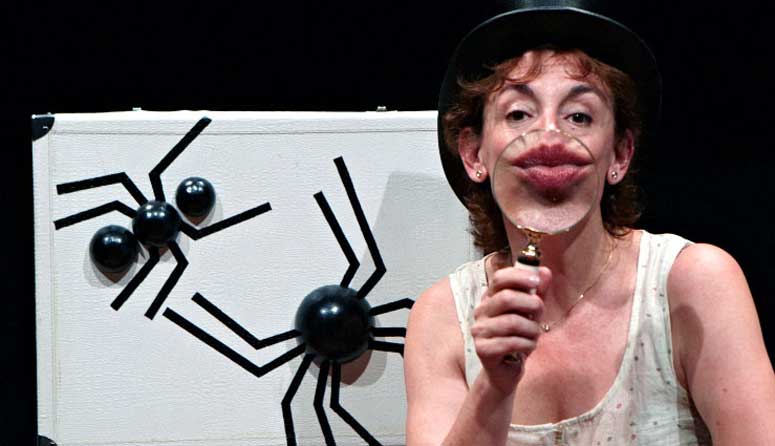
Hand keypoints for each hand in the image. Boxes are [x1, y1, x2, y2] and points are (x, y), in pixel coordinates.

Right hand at [471, 265, 550, 393]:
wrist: (506, 371)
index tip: (537, 280)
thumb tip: (545, 271)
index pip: (500, 278)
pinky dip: (527, 344)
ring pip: (512, 322)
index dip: (519, 276)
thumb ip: (537, 292)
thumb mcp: (531, 313)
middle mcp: (481, 311)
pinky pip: (511, 342)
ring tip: (534, 335)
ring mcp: (479, 330)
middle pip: (506, 298)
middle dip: (531, 305)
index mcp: (490, 298)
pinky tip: (528, 347)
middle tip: (540, 314)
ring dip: (532, 329)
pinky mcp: (483, 349)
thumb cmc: (517, 338)